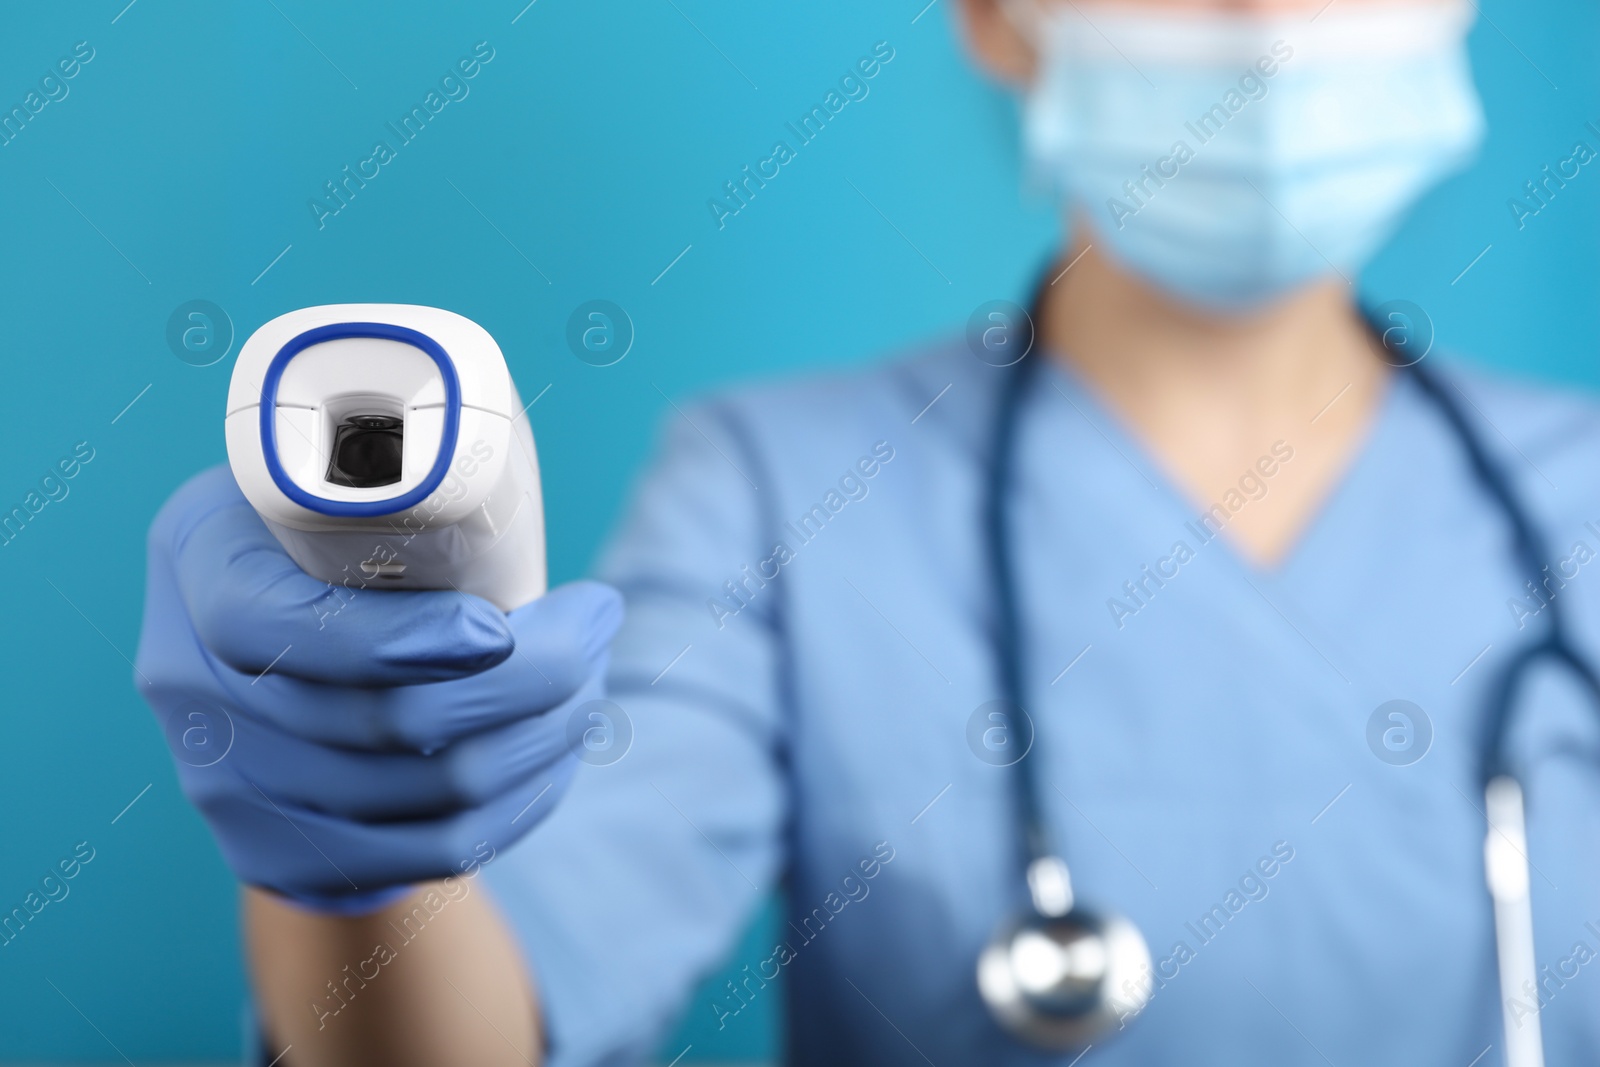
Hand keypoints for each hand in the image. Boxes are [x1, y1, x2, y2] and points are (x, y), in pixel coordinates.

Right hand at [134, 466, 621, 910]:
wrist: (265, 654)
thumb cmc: (324, 531)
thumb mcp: (324, 475)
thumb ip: (385, 471)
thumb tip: (491, 464)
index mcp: (201, 564)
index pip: (280, 629)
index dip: (401, 640)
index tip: (501, 624)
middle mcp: (190, 682)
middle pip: (385, 721)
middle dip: (531, 677)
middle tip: (596, 622)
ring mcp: (227, 782)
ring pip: (432, 794)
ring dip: (546, 737)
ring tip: (592, 677)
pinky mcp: (277, 852)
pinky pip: (436, 852)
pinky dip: (524, 802)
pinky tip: (561, 750)